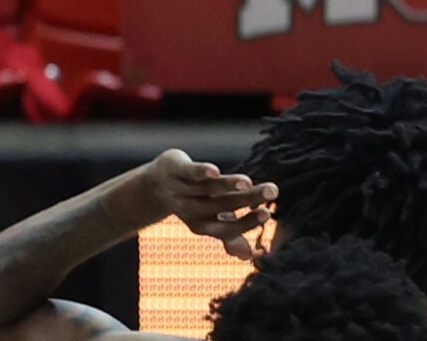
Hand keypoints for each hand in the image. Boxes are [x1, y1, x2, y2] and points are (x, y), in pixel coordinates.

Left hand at [138, 149, 276, 262]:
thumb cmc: (193, 202)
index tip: (267, 213)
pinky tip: (214, 172)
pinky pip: (187, 171)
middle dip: (248, 199)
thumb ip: (230, 234)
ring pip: (208, 188)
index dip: (246, 223)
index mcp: (201, 224)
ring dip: (227, 185)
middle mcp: (191, 208)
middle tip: (273, 191)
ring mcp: (180, 188)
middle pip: (222, 205)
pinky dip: (201, 172)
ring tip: (247, 182)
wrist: (153, 184)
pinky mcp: (173, 168)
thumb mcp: (211, 218)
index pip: (227, 228)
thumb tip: (248, 257)